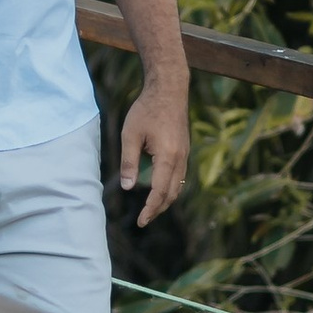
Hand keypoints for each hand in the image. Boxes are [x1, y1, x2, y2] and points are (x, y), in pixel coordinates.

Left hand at [117, 79, 189, 226]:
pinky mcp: (184, 150)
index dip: (150, 209)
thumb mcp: (130, 135)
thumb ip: (128, 162)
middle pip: (172, 194)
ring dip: (165, 199)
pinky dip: (170, 187)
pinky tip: (158, 188)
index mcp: (168, 157)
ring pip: (178, 186)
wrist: (169, 90)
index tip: (141, 222)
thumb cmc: (146, 110)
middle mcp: (181, 159)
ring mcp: (185, 154)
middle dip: (158, 209)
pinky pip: (179, 176)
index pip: (159, 192)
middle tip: (144, 219)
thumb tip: (127, 187)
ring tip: (150, 208)